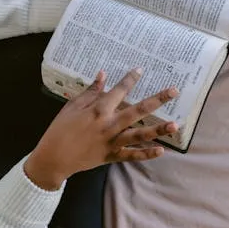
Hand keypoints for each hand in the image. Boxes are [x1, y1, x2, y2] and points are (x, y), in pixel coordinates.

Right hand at [24, 69, 178, 189]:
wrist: (53, 157)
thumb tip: (103, 75)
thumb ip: (90, 91)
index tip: (141, 70)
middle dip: (158, 99)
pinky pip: (132, 155)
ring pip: (140, 134)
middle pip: (138, 110)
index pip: (119, 90)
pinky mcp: (112, 156)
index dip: (130, 79)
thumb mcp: (72, 106)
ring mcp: (112, 141)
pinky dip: (146, 153)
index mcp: (99, 109)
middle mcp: (110, 124)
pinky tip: (161, 150)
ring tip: (175, 125)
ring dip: (158, 129)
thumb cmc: (60, 129)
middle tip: (174, 91)